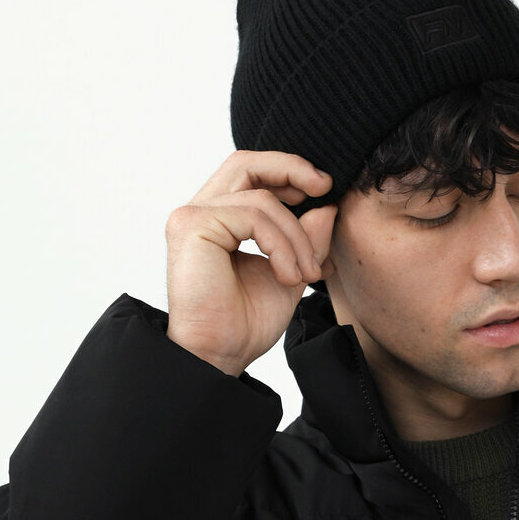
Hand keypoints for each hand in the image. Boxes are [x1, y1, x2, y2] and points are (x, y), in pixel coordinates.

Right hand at [165, 150, 337, 375]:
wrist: (220, 357)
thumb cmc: (244, 324)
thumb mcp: (290, 272)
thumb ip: (306, 238)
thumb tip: (326, 204)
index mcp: (218, 219)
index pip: (251, 174)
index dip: (287, 171)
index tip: (324, 190)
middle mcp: (200, 212)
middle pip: (246, 162)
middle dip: (291, 168)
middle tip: (325, 187)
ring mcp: (192, 216)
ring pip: (261, 199)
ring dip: (296, 236)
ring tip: (306, 274)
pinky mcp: (192, 225)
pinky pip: (253, 217)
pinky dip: (281, 245)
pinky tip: (287, 277)